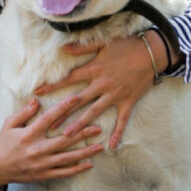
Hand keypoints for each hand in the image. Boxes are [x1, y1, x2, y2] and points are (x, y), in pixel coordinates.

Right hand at [0, 96, 104, 188]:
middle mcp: (37, 149)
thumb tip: (37, 100)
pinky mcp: (43, 175)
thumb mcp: (9, 125)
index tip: (76, 99)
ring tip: (100, 147)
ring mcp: (41, 164)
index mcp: (28, 135)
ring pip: (67, 158)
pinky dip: (77, 169)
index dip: (63, 107)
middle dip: (82, 133)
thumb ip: (23, 113)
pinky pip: (63, 173)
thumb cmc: (3, 144)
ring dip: (85, 152)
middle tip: (98, 127)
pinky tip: (89, 164)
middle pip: (64, 140)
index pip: (48, 118)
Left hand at [34, 34, 164, 148]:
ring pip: (94, 112)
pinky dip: (117, 133)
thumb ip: (82, 47)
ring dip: (80, 124)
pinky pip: (122, 120)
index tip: (37, 92)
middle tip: (48, 125)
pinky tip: (111, 146)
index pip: (68, 79)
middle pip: (78, 101)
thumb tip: (63, 48)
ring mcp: (115, 94)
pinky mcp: (128, 101)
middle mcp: (102, 84)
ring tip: (67, 136)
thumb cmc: (126, 45)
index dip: (52, 85)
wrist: (152, 52)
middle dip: (62, 113)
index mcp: (94, 69)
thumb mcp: (103, 43)